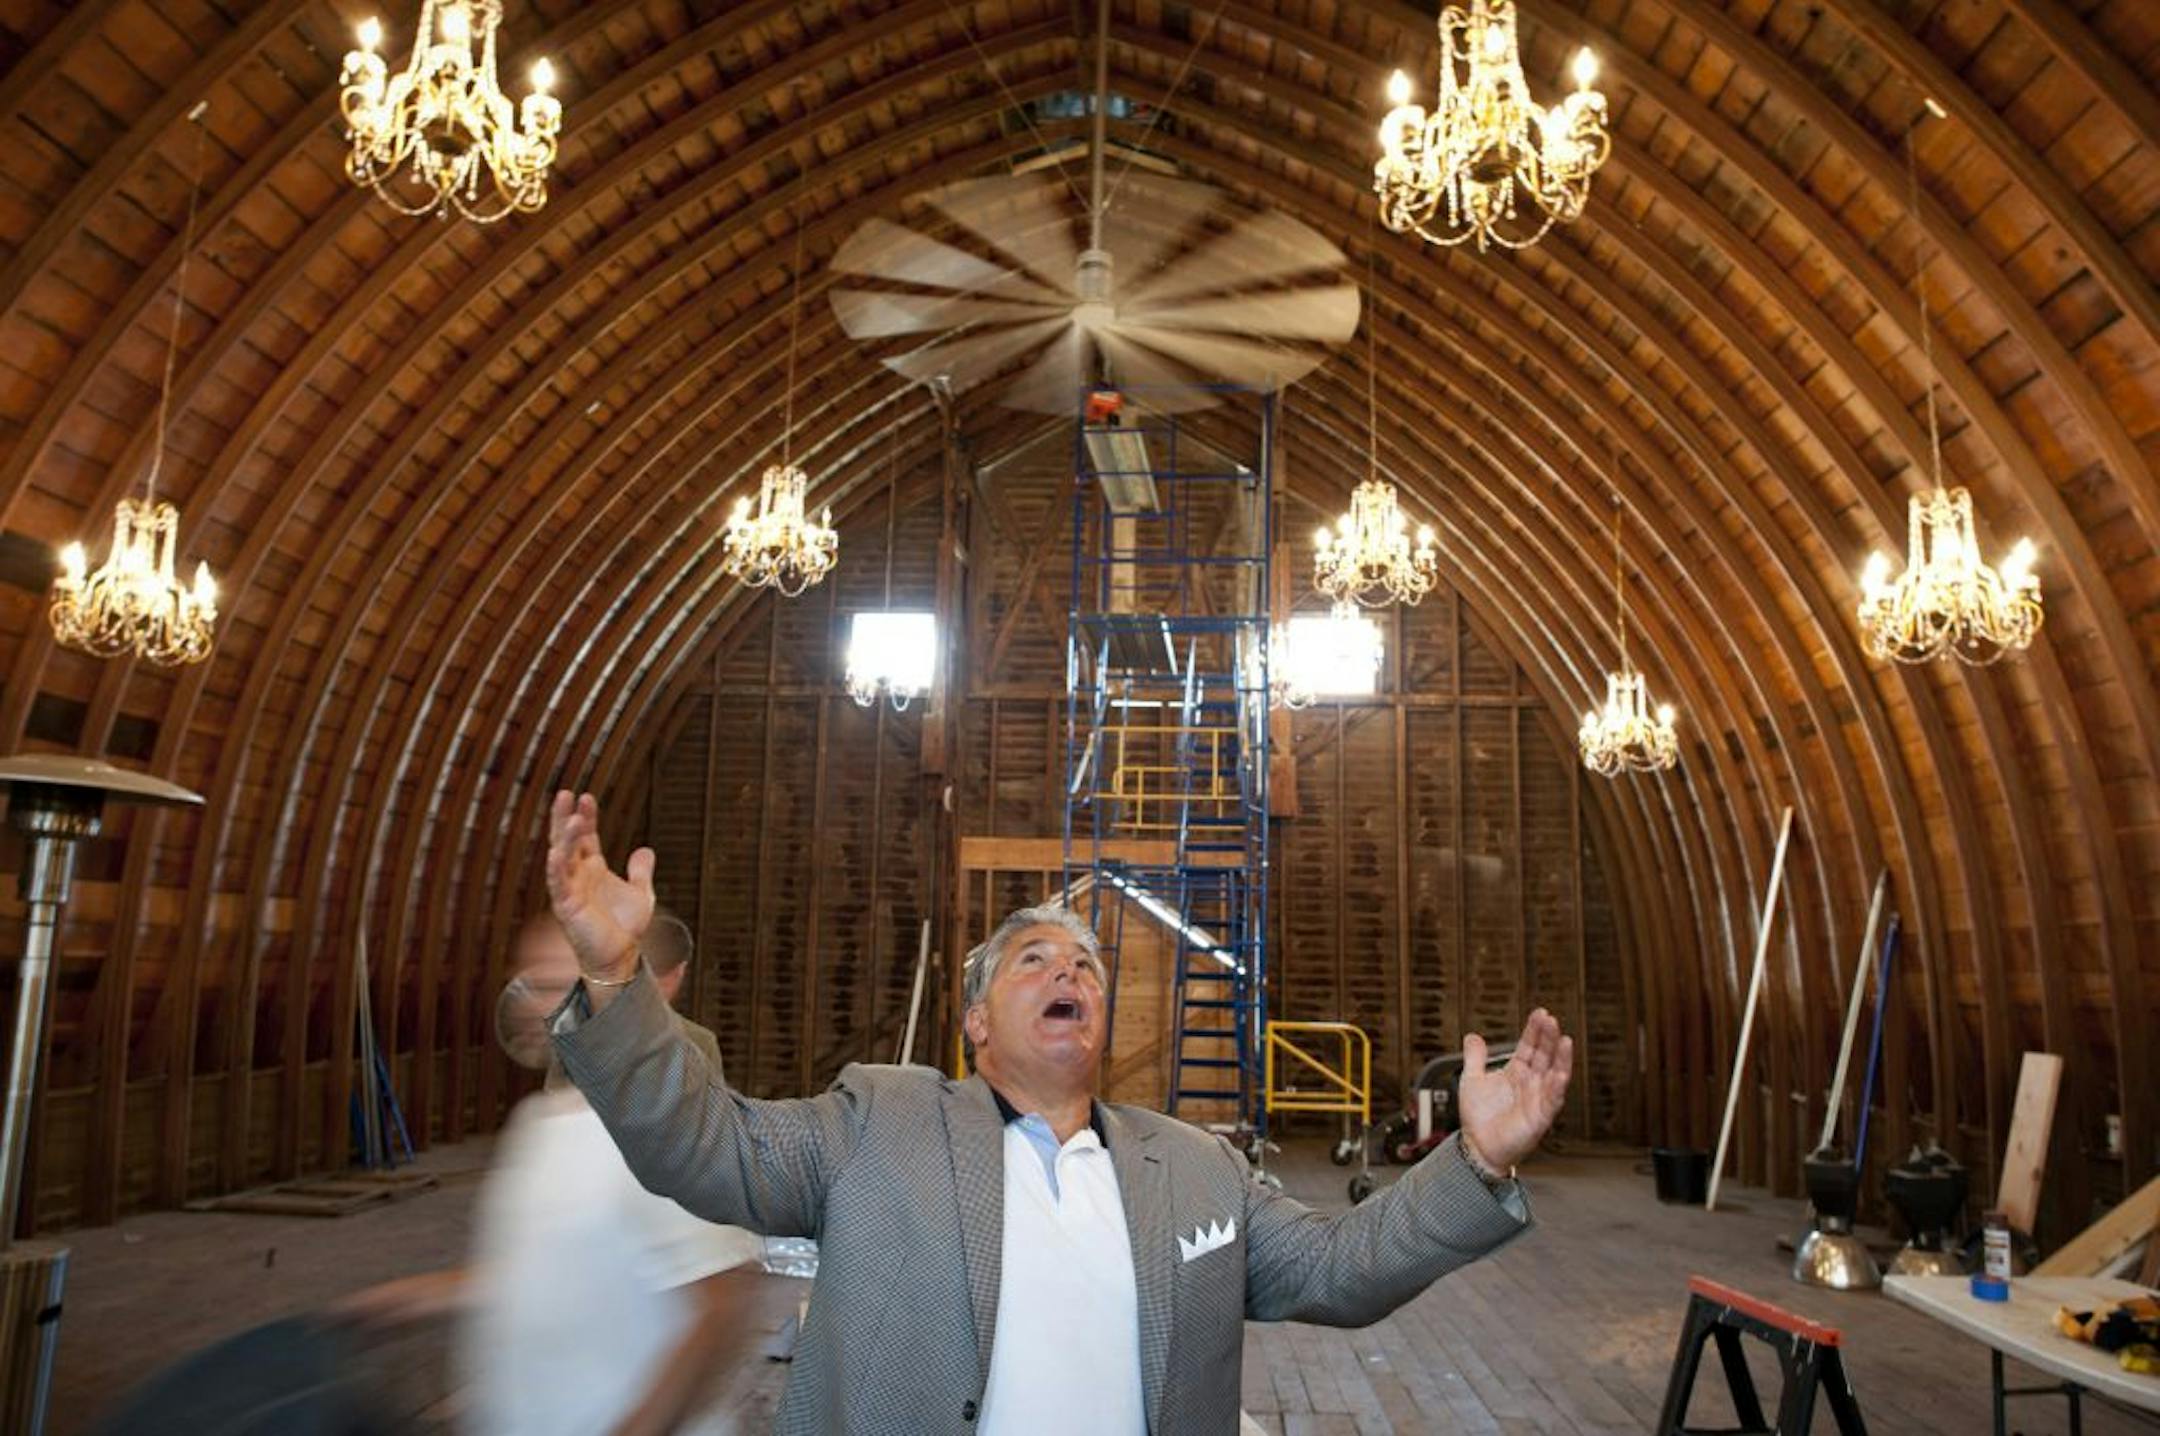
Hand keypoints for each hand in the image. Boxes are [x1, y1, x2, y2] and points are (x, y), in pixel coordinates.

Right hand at [545, 790, 654, 976]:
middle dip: (566, 818)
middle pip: (568, 840)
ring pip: (562, 858)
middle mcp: (578, 876)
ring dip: (565, 837)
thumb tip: (646, 850)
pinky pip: (558, 885)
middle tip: (565, 794)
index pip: (586, 837)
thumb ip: (641, 872)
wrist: (621, 957)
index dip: (586, 817)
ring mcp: (570, 890)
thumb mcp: (641, 894)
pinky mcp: (567, 908)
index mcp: (593, 870)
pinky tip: (555, 852)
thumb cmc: (624, 929)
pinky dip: (556, 869)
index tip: (586, 797)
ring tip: (572, 816)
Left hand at [1457, 1008, 1572, 1170]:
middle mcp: (1531, 1083)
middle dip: (1548, 1037)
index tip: (1540, 1013)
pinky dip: (1557, 1087)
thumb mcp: (1472, 1080)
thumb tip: (1472, 1036)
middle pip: (1544, 1055)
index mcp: (1516, 1072)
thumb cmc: (1478, 1118)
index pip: (1529, 1046)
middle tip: (1551, 1020)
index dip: (1535, 1030)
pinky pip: (1552, 1101)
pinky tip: (1561, 1074)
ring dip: (1561, 1058)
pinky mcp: (1540, 1117)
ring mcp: (1537, 1099)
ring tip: (1565, 1040)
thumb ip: (1474, 1057)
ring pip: (1555, 1075)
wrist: (1477, 1148)